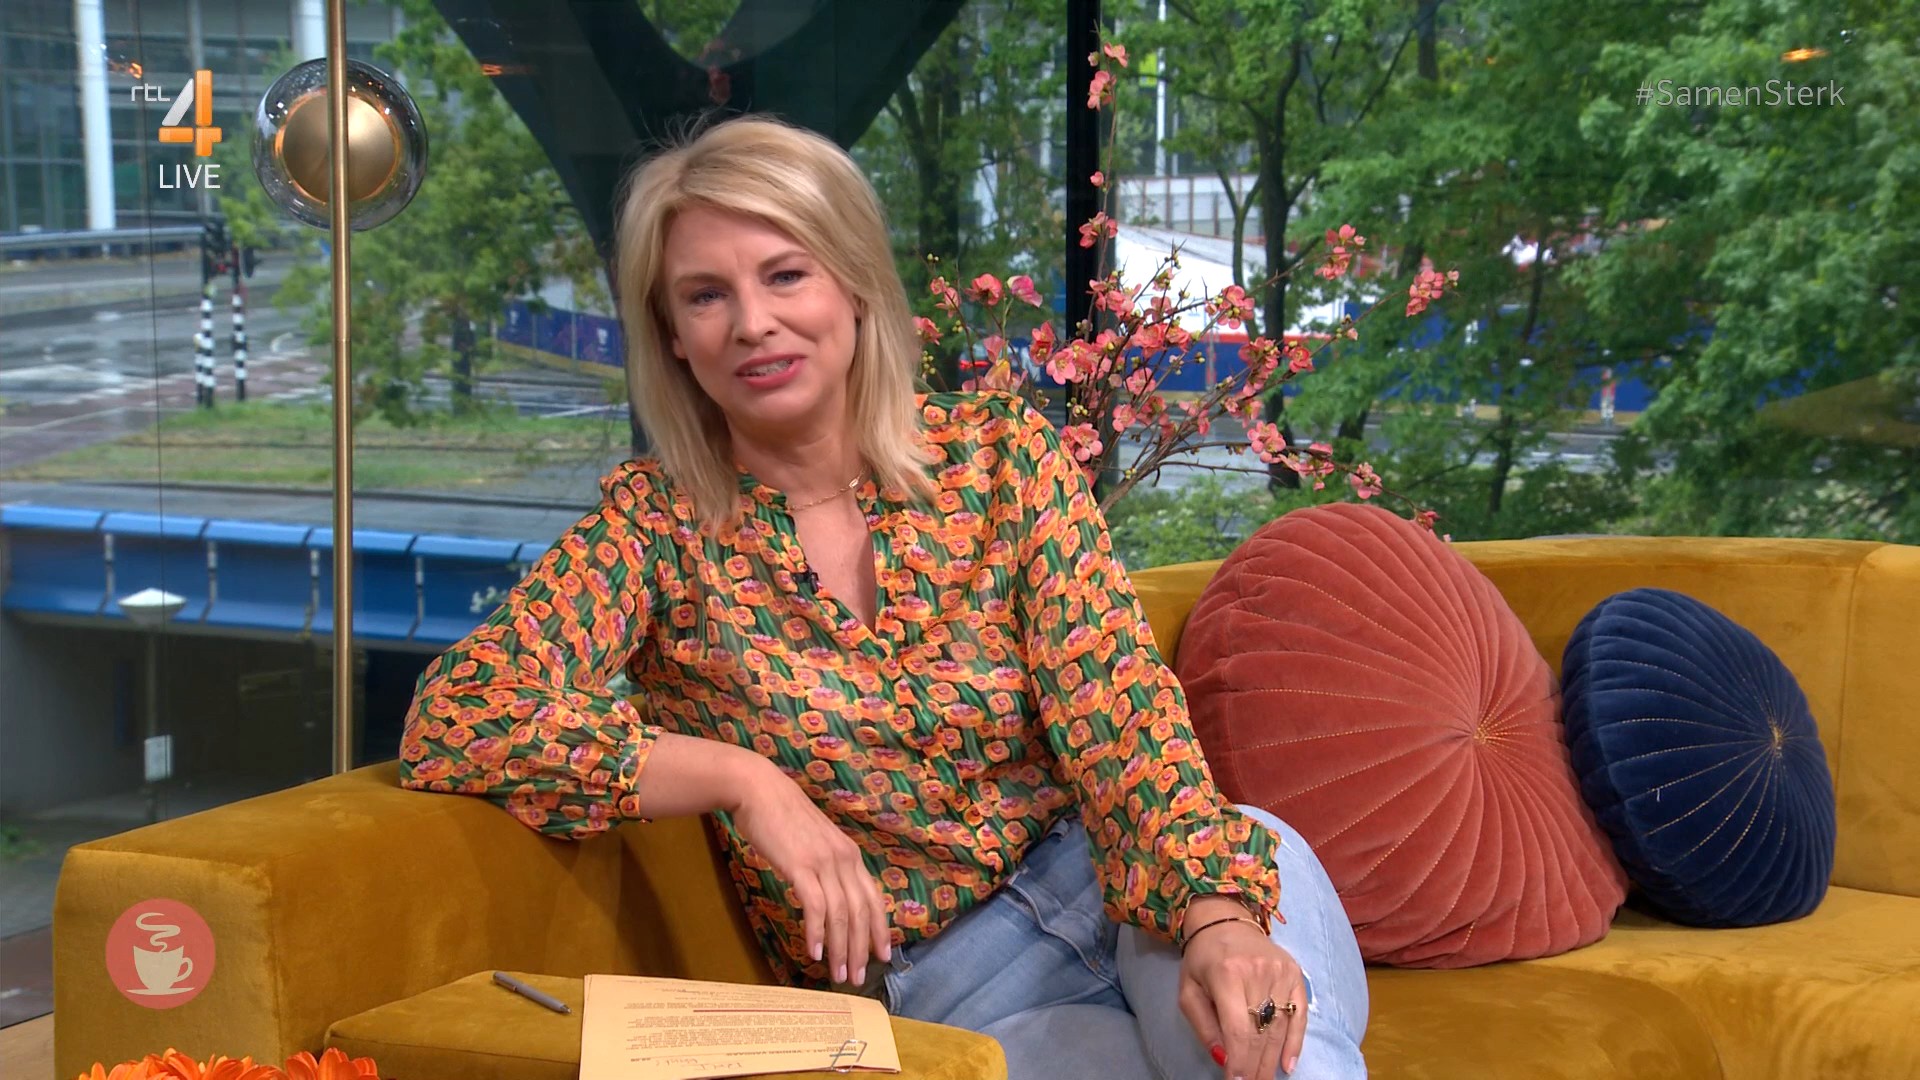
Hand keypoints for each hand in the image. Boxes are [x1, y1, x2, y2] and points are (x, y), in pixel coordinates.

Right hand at [728, 759, 891, 985]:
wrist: (759, 790)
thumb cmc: (782, 816)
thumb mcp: (815, 842)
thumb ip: (827, 866)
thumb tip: (829, 896)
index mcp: (850, 855)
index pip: (874, 898)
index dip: (880, 930)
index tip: (883, 956)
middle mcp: (844, 859)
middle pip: (861, 912)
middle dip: (861, 949)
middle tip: (858, 978)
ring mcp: (824, 862)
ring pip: (842, 914)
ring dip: (841, 948)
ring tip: (839, 974)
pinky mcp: (801, 865)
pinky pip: (815, 905)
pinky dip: (816, 931)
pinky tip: (813, 952)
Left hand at [1178, 907, 1306, 1078]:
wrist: (1225, 920)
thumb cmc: (1202, 960)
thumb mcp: (1188, 991)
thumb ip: (1204, 1026)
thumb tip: (1223, 1058)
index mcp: (1226, 975)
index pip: (1238, 1029)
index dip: (1239, 1061)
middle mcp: (1257, 972)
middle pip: (1261, 1032)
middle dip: (1255, 1067)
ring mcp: (1281, 971)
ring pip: (1280, 1027)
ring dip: (1272, 1059)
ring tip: (1264, 1079)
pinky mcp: (1295, 973)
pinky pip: (1299, 1014)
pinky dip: (1295, 1042)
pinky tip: (1288, 1064)